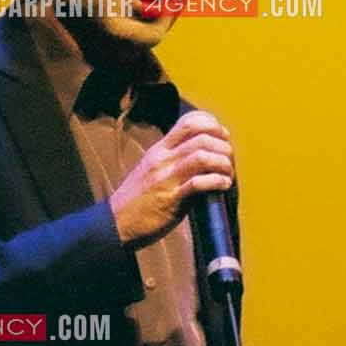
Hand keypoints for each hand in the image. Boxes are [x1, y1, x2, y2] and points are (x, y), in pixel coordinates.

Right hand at [109, 110, 231, 247]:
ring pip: (202, 156)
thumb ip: (175, 158)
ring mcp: (166, 178)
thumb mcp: (153, 168)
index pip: (189, 121)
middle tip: (229, 161)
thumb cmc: (139, 198)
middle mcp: (163, 159)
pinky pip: (198, 183)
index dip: (213, 125)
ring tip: (227, 176)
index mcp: (160, 150)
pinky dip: (217, 182)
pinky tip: (223, 186)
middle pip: (202, 137)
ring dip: (223, 164)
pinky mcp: (170, 199)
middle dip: (224, 147)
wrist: (116, 223)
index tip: (223, 138)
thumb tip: (206, 153)